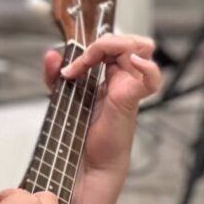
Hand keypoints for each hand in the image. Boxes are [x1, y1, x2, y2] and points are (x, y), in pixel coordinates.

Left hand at [46, 33, 161, 178]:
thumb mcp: (62, 97)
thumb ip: (55, 76)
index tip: (68, 70)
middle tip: (83, 62)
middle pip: (127, 40)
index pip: (109, 44)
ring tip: (94, 60)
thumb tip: (51, 55)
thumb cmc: (81, 134)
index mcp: (110, 75)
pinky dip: (146, 67)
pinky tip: (135, 61)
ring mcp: (130, 86)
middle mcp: (123, 78)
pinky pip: (151, 79)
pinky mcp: (132, 99)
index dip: (88, 48)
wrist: (86, 163)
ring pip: (141, 47)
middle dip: (103, 43)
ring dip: (117, 45)